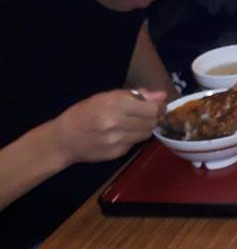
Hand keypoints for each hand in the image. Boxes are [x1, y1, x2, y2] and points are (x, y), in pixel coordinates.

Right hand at [50, 89, 166, 165]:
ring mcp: (116, 140)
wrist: (62, 140)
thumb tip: (161, 95)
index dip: (159, 106)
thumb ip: (135, 95)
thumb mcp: (105, 96)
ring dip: (146, 127)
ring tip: (134, 122)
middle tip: (148, 113)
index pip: (152, 108)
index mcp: (113, 103)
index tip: (157, 104)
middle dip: (154, 116)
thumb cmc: (83, 113)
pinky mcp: (116, 153)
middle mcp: (115, 122)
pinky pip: (135, 143)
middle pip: (152, 121)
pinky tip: (123, 133)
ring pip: (146, 133)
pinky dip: (134, 137)